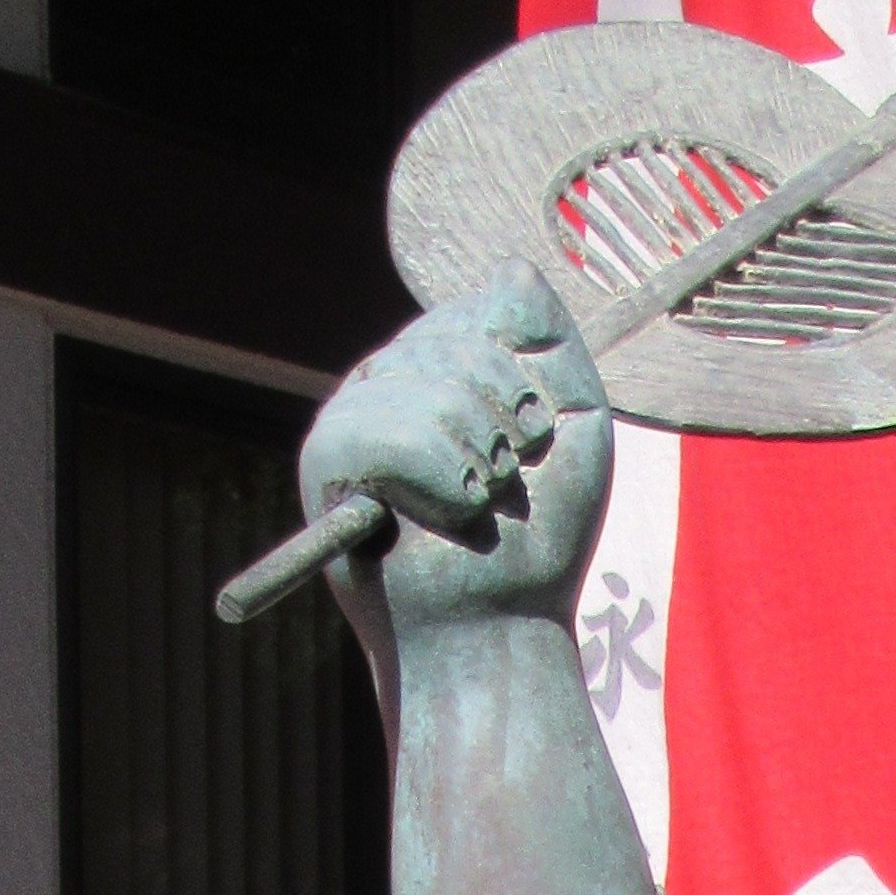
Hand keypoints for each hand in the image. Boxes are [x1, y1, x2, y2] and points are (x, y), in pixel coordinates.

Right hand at [303, 265, 612, 633]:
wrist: (502, 627)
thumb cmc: (538, 543)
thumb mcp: (570, 427)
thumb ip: (548, 343)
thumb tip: (509, 267)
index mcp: (439, 368)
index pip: (481, 313)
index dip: (525, 379)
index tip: (537, 443)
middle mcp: (388, 381)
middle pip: (457, 341)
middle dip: (507, 421)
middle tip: (506, 487)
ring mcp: (351, 414)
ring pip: (424, 383)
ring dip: (477, 458)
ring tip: (478, 508)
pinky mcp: (324, 459)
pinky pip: (384, 425)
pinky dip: (438, 476)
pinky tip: (448, 514)